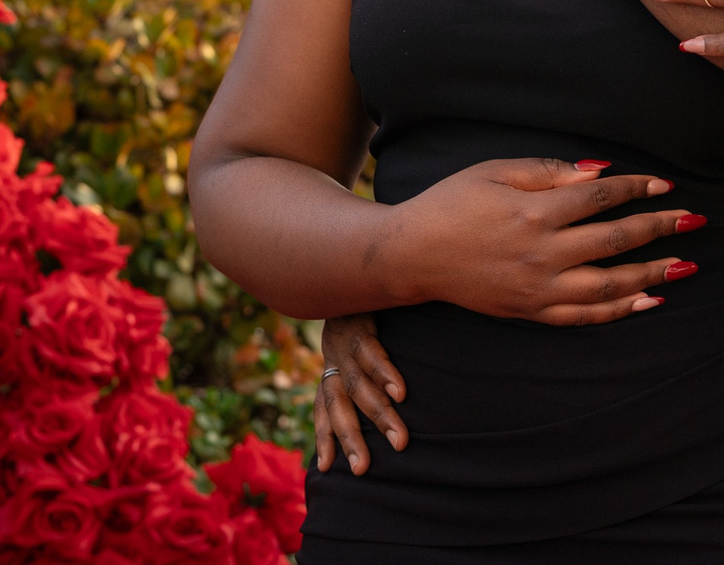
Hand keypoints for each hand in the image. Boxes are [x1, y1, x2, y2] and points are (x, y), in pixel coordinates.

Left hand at [315, 314, 406, 474]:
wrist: (356, 254)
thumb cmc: (365, 301)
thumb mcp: (359, 333)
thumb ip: (367, 362)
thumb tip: (389, 395)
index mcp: (332, 361)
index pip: (323, 405)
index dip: (324, 434)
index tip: (328, 468)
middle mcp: (333, 353)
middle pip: (338, 404)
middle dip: (350, 437)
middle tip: (363, 469)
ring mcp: (344, 339)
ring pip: (358, 384)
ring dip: (378, 414)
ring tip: (399, 440)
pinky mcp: (360, 320)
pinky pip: (371, 351)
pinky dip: (384, 372)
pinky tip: (400, 393)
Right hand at [373, 156, 701, 323]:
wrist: (412, 255)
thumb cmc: (452, 203)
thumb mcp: (495, 170)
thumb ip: (549, 171)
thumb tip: (600, 172)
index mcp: (533, 211)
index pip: (600, 198)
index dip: (636, 189)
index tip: (663, 184)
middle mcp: (541, 253)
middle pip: (615, 240)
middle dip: (660, 229)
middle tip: (694, 221)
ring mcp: (538, 288)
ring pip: (609, 285)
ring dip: (652, 274)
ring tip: (685, 264)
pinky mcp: (531, 312)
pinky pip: (586, 316)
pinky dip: (621, 310)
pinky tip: (649, 300)